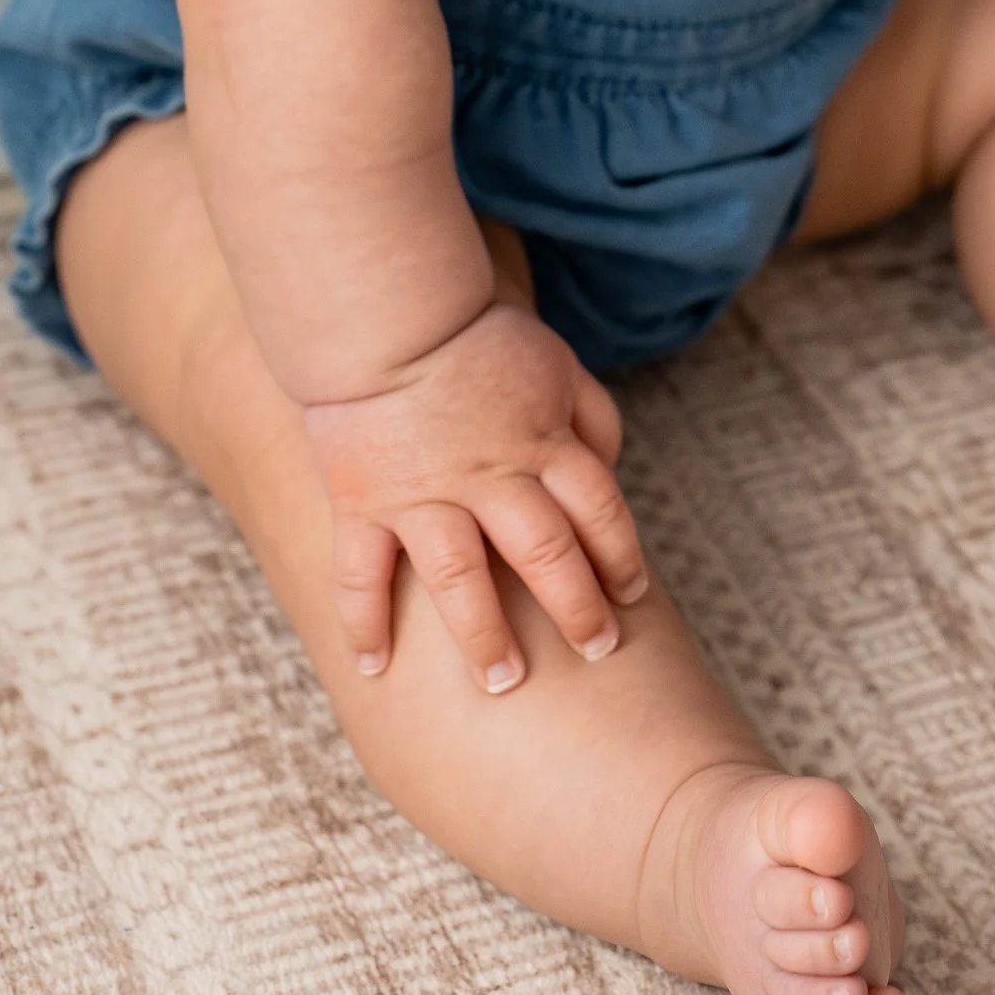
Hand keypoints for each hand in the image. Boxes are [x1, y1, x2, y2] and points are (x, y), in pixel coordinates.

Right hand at [301, 296, 649, 691]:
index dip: (620, 556)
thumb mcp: (555, 361)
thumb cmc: (475, 335)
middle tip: (595, 650)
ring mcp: (424, 494)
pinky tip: (374, 668)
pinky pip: (362, 573)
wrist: (384, 311)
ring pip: (461, 581)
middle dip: (576, 609)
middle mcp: (490, 475)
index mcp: (542, 441)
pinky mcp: (362, 501)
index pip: (599, 510)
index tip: (632, 595)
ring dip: (484, 638)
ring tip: (503, 683)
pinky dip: (365, 623)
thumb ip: (591, 414)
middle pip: (546, 553)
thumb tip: (612, 466)